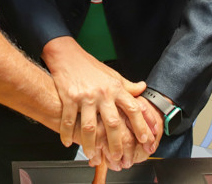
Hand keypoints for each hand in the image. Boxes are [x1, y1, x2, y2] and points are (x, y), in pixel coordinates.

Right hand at [41, 37, 153, 162]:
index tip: (145, 140)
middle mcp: (102, 93)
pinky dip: (67, 133)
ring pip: (90, 127)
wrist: (66, 54)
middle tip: (118, 157)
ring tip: (92, 155)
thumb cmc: (89, 66)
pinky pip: (69, 120)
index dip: (141, 125)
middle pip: (113, 123)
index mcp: (115, 88)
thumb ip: (127, 85)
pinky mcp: (69, 97)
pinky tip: (68, 142)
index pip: (133, 108)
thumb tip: (142, 88)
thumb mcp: (112, 74)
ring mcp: (85, 96)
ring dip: (91, 144)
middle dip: (116, 143)